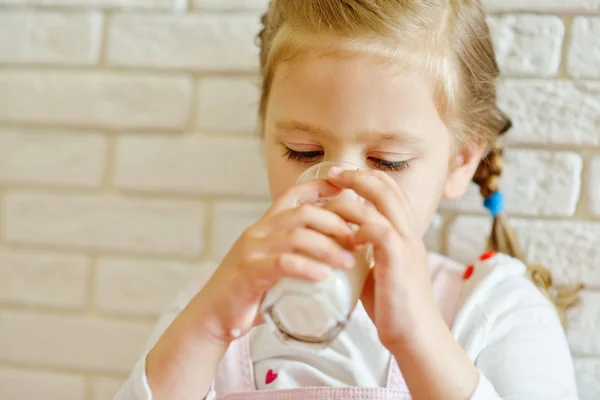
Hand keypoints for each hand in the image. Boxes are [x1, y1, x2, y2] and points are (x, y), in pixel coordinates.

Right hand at [197, 179, 355, 344]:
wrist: (213, 316)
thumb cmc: (250, 293)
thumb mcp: (274, 265)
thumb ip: (297, 255)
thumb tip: (340, 256)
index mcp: (266, 226)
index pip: (295, 194)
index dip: (322, 187)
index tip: (348, 191)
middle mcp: (258, 231)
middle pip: (303, 212)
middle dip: (336, 222)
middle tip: (358, 240)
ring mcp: (252, 249)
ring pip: (296, 235)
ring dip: (328, 247)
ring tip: (349, 262)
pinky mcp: (249, 271)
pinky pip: (283, 263)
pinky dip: (307, 267)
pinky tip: (324, 277)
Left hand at [323, 168, 440, 351]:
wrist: (415, 335)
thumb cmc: (393, 305)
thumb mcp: (377, 268)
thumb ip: (365, 250)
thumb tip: (340, 240)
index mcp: (404, 232)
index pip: (390, 190)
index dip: (365, 177)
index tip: (339, 176)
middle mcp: (409, 233)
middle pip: (386, 187)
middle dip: (357, 176)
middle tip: (332, 174)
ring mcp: (406, 246)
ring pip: (381, 204)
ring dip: (351, 198)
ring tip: (329, 200)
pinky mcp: (399, 262)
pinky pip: (379, 231)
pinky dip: (359, 227)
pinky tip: (345, 236)